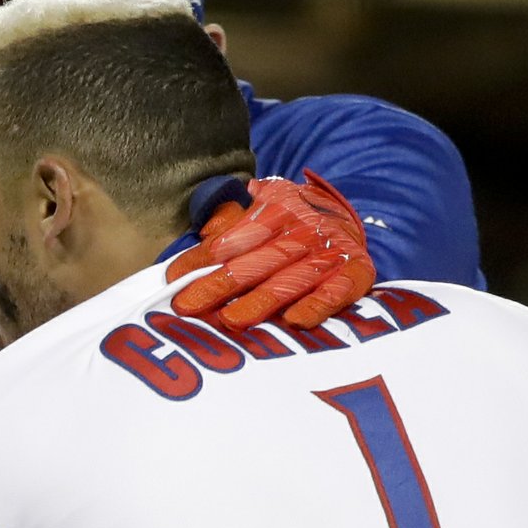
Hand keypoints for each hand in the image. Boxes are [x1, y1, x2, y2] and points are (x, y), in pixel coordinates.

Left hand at [168, 174, 375, 330]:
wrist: (348, 217)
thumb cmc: (289, 222)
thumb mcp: (262, 207)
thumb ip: (233, 220)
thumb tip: (207, 229)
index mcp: (275, 211)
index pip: (231, 238)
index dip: (200, 259)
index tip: (173, 279)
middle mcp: (302, 231)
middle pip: (255, 262)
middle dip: (220, 285)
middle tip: (188, 305)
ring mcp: (329, 253)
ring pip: (290, 280)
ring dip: (261, 301)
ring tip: (231, 320)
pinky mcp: (355, 273)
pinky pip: (336, 292)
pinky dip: (317, 306)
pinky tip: (295, 321)